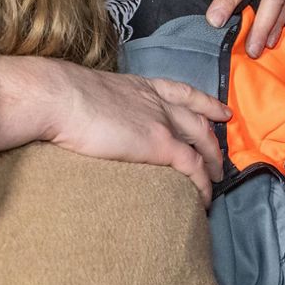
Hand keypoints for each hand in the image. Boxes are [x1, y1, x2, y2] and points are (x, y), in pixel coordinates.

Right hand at [0, 54, 230, 204]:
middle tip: (222, 156)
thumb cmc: (62, 96)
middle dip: (214, 137)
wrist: (61, 97)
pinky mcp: (161, 144)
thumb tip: (92, 119)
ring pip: (202, 142)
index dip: (205, 101)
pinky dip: (203, 183)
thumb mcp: (90, 93)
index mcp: (140, 85)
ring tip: (218, 182)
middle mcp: (157, 100)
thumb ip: (103, 105)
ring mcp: (162, 120)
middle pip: (198, 118)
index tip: (221, 111)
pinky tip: (205, 198)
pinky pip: (193, 166)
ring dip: (213, 162)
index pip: (182, 92)